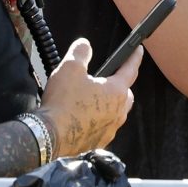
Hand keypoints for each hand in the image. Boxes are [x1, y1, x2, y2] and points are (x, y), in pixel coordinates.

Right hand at [38, 38, 141, 154]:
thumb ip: (80, 53)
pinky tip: (85, 117)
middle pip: (126, 94)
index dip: (134, 58)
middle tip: (107, 79)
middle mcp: (118, 112)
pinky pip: (105, 127)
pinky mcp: (99, 142)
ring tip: (93, 99)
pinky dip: (99, 120)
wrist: (49, 136)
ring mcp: (110, 129)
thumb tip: (85, 44)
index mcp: (116, 92)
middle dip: (121, 85)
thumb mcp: (70, 68)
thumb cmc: (63, 102)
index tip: (138, 50)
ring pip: (117, 113)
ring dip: (109, 104)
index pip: (130, 70)